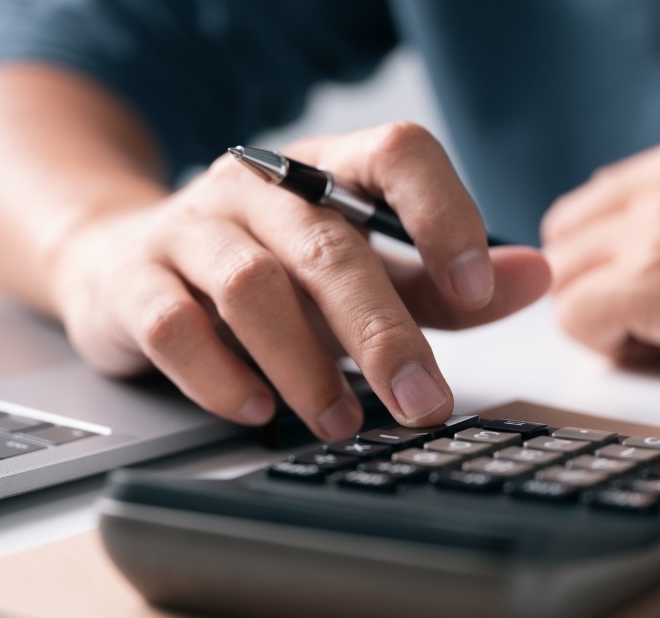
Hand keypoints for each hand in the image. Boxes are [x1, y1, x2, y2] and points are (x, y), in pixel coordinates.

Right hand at [50, 123, 549, 439]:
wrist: (125, 261)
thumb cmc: (263, 269)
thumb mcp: (357, 268)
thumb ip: (438, 281)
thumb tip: (533, 276)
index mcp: (324, 170)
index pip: (395, 153)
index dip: (442, 212)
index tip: (474, 287)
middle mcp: (256, 188)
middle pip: (328, 244)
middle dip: (383, 331)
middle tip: (421, 402)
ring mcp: (189, 229)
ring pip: (252, 286)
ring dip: (305, 364)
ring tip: (341, 421)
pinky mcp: (134, 281)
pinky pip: (174, 325)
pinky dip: (219, 374)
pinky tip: (254, 409)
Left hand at [542, 121, 659, 393]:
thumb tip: (618, 247)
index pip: (592, 203)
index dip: (606, 258)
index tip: (646, 287)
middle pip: (565, 238)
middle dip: (594, 284)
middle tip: (651, 316)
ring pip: (564, 279)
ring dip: (601, 315)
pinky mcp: (653, 278)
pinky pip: (575, 318)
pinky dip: (608, 344)